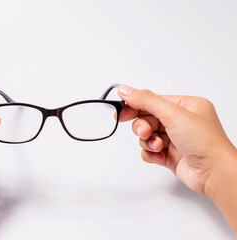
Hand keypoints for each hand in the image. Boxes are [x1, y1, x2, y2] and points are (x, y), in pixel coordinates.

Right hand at [117, 84, 236, 233]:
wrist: (214, 173)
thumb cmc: (205, 143)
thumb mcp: (173, 114)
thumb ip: (146, 101)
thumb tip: (126, 90)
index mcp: (185, 105)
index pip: (152, 101)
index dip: (135, 106)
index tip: (121, 112)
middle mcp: (180, 121)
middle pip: (147, 118)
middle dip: (143, 127)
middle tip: (145, 133)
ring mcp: (174, 138)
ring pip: (146, 136)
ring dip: (148, 142)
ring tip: (159, 146)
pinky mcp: (170, 154)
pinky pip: (149, 151)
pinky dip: (151, 154)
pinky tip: (161, 156)